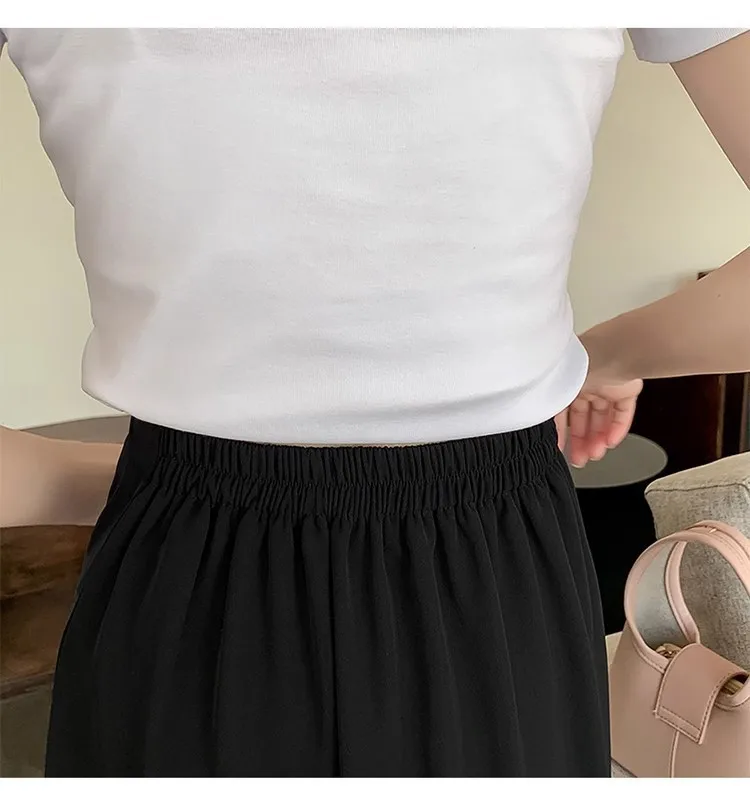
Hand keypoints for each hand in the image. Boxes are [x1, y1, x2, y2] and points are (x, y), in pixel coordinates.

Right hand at [555, 333, 642, 467]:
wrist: (606, 357)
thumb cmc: (575, 368)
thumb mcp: (553, 394)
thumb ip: (547, 413)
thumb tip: (535, 427)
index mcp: (564, 381)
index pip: (562, 411)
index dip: (561, 432)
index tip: (560, 448)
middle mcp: (585, 382)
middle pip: (583, 417)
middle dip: (581, 440)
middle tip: (580, 458)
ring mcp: (606, 384)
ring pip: (602, 416)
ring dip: (598, 437)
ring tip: (595, 454)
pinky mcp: (625, 388)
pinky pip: (622, 412)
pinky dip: (618, 428)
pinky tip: (611, 441)